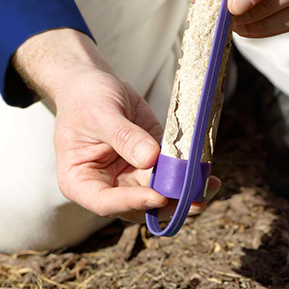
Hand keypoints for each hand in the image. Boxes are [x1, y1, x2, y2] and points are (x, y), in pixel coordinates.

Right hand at [13, 29, 219, 221]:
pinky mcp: (150, 164)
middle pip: (137, 206)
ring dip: (184, 195)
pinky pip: (170, 175)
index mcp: (80, 181)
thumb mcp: (101, 113)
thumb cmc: (85, 98)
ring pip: (159, 196)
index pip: (105, 202)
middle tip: (195, 201)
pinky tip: (207, 175)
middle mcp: (106, 186)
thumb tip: (151, 159)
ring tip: (208, 187)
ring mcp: (130, 177)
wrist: (92, 83)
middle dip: (168, 205)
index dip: (132, 203)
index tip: (158, 196)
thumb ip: (124, 137)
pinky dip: (188, 177)